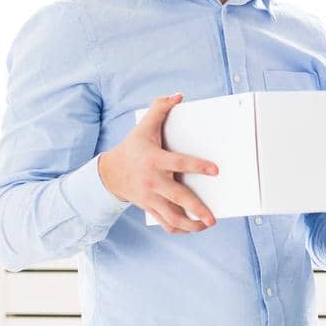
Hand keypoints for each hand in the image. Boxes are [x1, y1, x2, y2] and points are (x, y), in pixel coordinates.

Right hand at [97, 93, 218, 233]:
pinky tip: (193, 229)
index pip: (179, 163)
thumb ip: (159, 109)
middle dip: (196, 208)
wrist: (110, 173)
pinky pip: (165, 223)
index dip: (197, 166)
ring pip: (172, 217)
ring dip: (190, 225)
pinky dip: (180, 229)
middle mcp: (153, 182)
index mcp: (155, 161)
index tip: (215, 170)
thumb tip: (178, 95)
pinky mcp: (150, 208)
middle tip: (212, 217)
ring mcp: (151, 198)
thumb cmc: (133, 148)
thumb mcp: (143, 127)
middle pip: (177, 198)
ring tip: (207, 225)